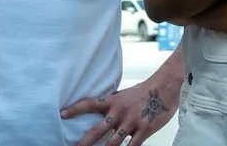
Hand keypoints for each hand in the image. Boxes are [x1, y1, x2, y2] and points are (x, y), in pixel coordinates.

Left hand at [61, 78, 178, 145]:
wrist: (164, 87)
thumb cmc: (145, 91)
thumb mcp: (125, 94)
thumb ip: (113, 102)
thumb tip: (101, 107)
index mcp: (113, 101)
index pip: (90, 104)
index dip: (75, 109)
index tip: (62, 114)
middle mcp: (119, 112)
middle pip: (97, 131)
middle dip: (84, 142)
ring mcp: (131, 122)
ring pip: (112, 143)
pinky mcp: (143, 130)